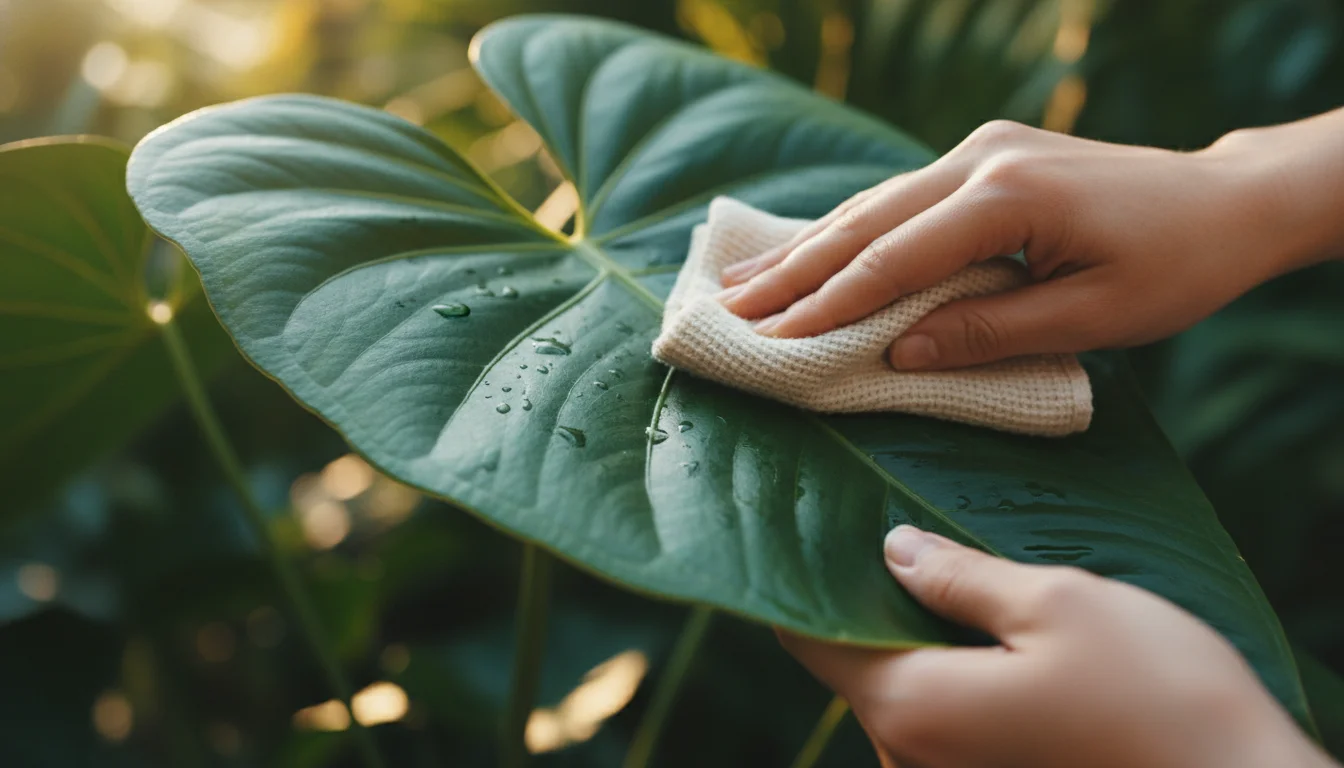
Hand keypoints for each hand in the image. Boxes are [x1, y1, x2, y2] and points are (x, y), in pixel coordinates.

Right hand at [718, 116, 1343, 369]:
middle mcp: (982, 160)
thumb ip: (990, 333)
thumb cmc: (1173, 267)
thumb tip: (897, 354)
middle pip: (866, 221)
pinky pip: (899, 199)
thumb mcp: (1094, 316)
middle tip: (726, 308)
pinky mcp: (986, 156)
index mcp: (1008, 197)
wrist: (1223, 200)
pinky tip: (808, 250)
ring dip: (808, 246)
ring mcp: (981, 150)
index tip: (771, 339)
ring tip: (743, 282)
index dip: (829, 304)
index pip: (894, 259)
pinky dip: (850, 230)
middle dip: (793, 271)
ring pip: (874, 204)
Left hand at [780, 526, 1336, 767]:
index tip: (809, 526)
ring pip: (904, 688)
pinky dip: (951, 670)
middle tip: (894, 530)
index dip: (802, 580)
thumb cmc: (1155, 692)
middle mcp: (912, 755)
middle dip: (869, 599)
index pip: (812, 640)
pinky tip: (988, 630)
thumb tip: (892, 550)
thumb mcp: (1057, 604)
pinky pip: (944, 718)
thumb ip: (960, 579)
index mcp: (911, 706)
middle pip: (857, 663)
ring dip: (918, 634)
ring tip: (948, 570)